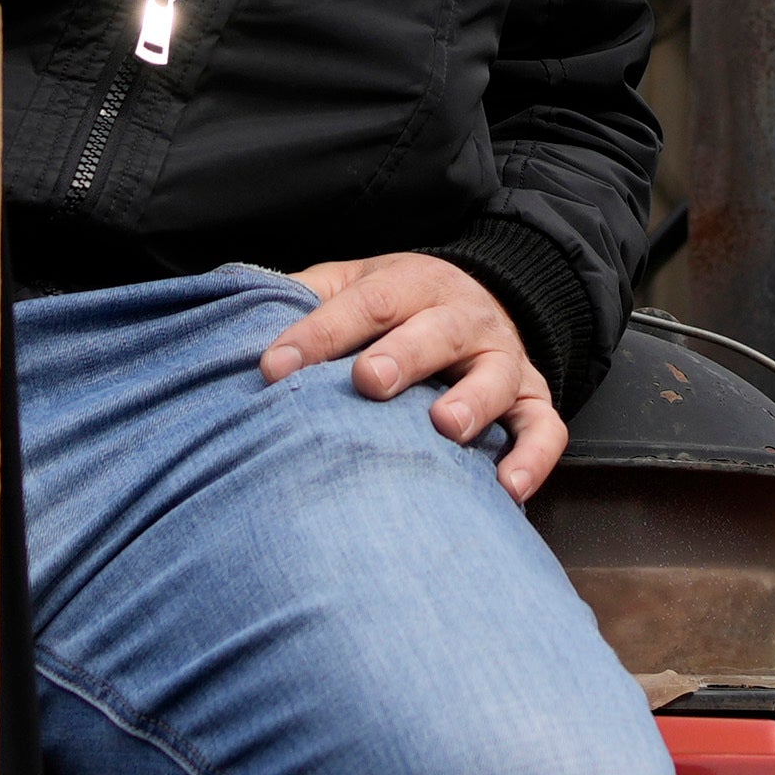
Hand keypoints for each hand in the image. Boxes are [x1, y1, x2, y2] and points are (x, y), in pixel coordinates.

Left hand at [262, 255, 565, 501]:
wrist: (484, 299)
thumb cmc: (399, 308)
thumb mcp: (353, 284)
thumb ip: (305, 300)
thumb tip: (229, 323)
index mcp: (412, 285)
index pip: (365, 303)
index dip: (319, 333)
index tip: (273, 368)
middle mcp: (463, 318)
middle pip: (436, 330)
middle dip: (404, 354)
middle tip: (369, 381)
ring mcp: (503, 360)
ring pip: (496, 377)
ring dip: (473, 402)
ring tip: (445, 429)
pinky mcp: (533, 401)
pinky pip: (544, 429)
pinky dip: (532, 459)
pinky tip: (505, 490)